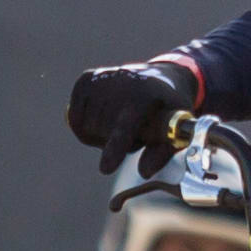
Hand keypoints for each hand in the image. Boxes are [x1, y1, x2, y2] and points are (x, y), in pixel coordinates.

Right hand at [65, 60, 193, 165]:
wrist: (160, 77)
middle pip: (103, 135)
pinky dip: (86, 126)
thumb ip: (160, 154)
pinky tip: (104, 116)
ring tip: (121, 123)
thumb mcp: (175, 131)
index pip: (124, 129)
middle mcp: (120, 84)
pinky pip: (75, 119)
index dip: (114, 150)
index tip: (105, 169)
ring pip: (86, 129)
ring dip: (101, 137)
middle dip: (115, 144)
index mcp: (144, 97)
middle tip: (134, 134)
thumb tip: (143, 172)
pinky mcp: (86, 80)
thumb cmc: (167, 111)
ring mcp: (100, 79)